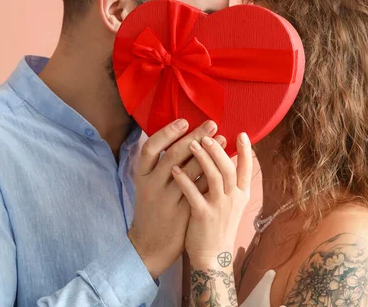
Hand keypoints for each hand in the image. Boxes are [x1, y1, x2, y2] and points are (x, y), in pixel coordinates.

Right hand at [127, 119, 225, 279]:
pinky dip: (212, 175)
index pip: (150, 148)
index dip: (166, 133)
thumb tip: (183, 137)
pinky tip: (225, 164)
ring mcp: (167, 200)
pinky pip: (200, 189)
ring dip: (208, 154)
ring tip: (222, 139)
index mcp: (142, 176)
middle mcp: (152, 186)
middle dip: (195, 137)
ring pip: (189, 172)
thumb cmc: (152, 209)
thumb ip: (160, 165)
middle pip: (174, 156)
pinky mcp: (182, 212)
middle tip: (212, 124)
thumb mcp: (148, 185)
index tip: (184, 121)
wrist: (150, 245)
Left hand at [172, 132, 252, 266]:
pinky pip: (193, 193)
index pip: (246, 167)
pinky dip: (184, 179)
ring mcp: (219, 207)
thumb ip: (229, 184)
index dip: (245, 150)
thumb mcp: (231, 205)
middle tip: (205, 136)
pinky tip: (175, 169)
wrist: (213, 257)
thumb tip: (225, 160)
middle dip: (217, 149)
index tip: (240, 133)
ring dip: (202, 158)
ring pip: (214, 176)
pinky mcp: (203, 216)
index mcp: (241, 194)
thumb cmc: (219, 227)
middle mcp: (233, 198)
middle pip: (228, 167)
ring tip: (191, 144)